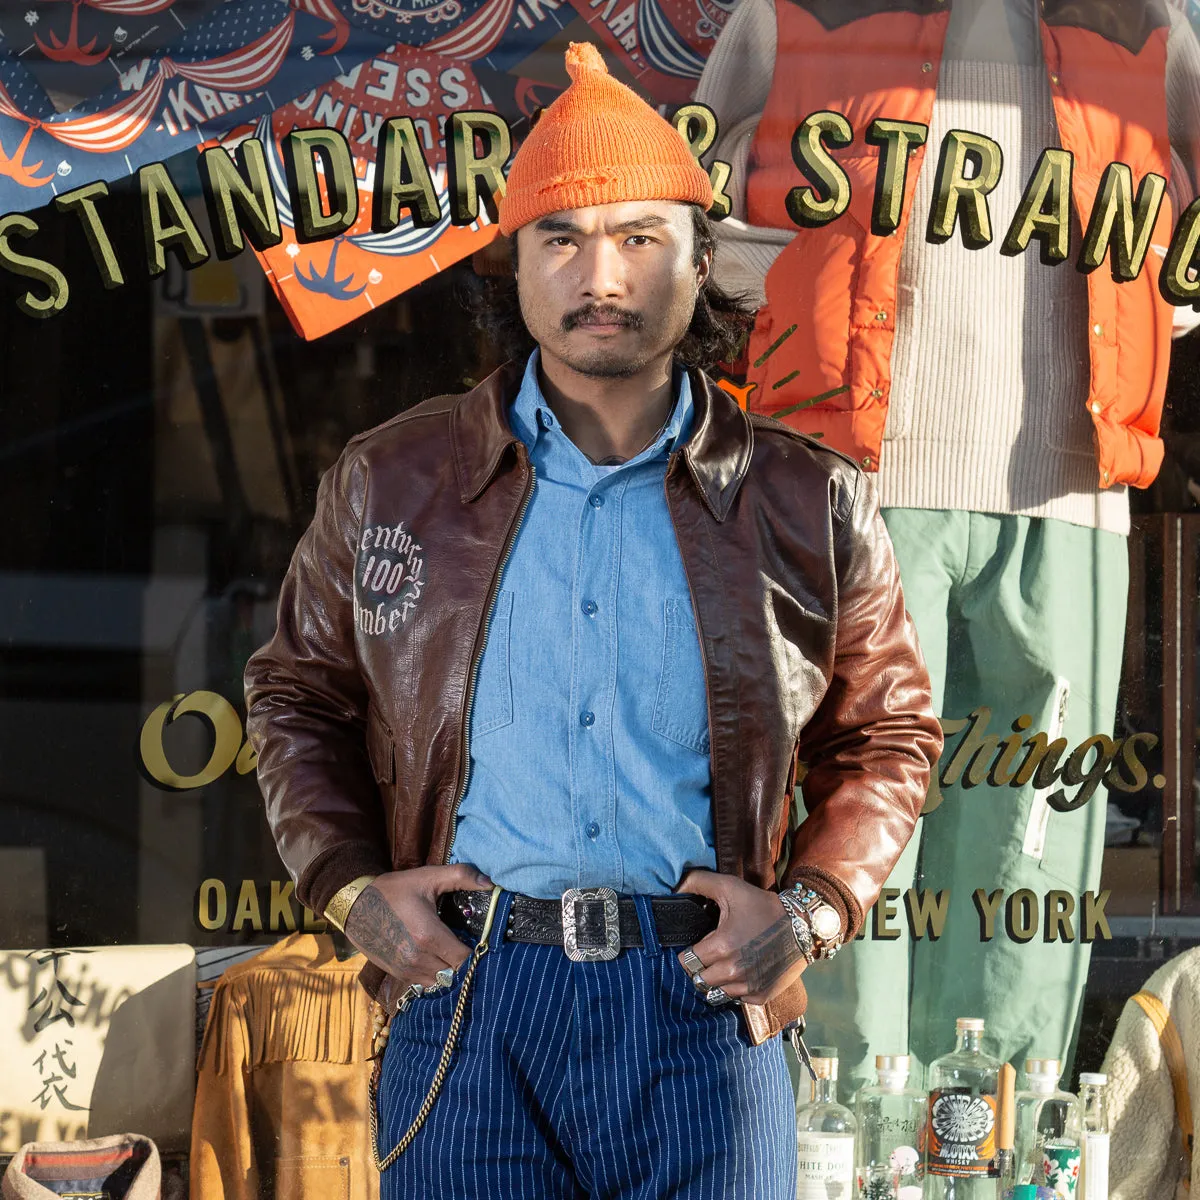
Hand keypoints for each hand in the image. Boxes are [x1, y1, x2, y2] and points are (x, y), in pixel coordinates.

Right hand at [343, 863, 492, 989]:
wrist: (355, 906)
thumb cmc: (394, 890)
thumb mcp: (428, 877)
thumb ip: (461, 876)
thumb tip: (491, 883)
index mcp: (428, 936)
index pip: (466, 959)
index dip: (479, 953)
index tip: (484, 943)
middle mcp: (417, 958)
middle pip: (455, 974)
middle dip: (466, 963)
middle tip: (472, 948)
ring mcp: (406, 970)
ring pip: (441, 982)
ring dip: (450, 972)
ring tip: (455, 954)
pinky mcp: (398, 974)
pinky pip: (426, 984)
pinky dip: (435, 975)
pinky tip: (438, 959)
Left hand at [674, 869, 805, 1005]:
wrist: (803, 925)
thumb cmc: (763, 905)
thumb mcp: (731, 887)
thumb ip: (699, 882)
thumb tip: (676, 885)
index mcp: (722, 946)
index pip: (687, 962)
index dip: (688, 953)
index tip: (698, 946)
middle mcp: (734, 971)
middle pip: (699, 980)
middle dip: (702, 968)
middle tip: (712, 955)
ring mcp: (749, 986)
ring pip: (716, 993)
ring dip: (718, 980)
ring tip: (727, 963)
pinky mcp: (762, 995)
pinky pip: (737, 999)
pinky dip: (736, 988)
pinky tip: (744, 971)